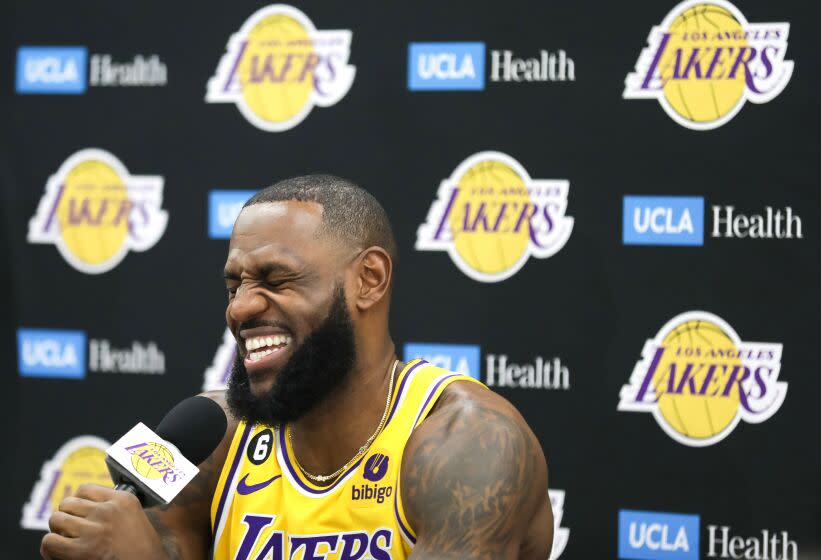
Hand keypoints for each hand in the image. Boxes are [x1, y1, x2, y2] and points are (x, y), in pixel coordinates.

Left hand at [41, 484, 167, 559]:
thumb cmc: (141, 549)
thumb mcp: (134, 517)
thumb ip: (112, 507)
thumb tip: (79, 505)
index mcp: (123, 500)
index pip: (85, 490)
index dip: (79, 503)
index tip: (81, 515)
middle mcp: (108, 511)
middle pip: (67, 503)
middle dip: (67, 517)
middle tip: (73, 531)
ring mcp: (95, 530)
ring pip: (56, 519)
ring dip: (58, 531)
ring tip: (66, 542)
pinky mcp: (82, 551)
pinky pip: (50, 541)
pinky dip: (50, 549)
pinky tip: (60, 554)